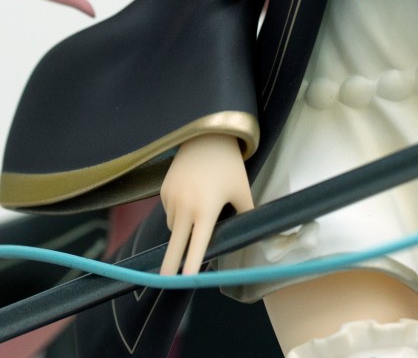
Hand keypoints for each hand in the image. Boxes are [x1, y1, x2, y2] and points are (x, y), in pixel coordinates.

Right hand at [158, 133, 254, 275]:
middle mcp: (186, 206)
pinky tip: (190, 195)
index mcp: (207, 209)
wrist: (207, 136)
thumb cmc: (229, 165)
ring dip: (181, 230)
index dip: (191, 263)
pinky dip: (177, 212)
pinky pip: (169, 211)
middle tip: (164, 281)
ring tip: (199, 210)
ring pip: (173, 226)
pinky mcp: (164, 190)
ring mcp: (172, 198)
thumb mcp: (242, 189)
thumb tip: (254, 231)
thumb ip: (246, 213)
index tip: (184, 279)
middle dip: (169, 264)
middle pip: (175, 243)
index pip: (198, 243)